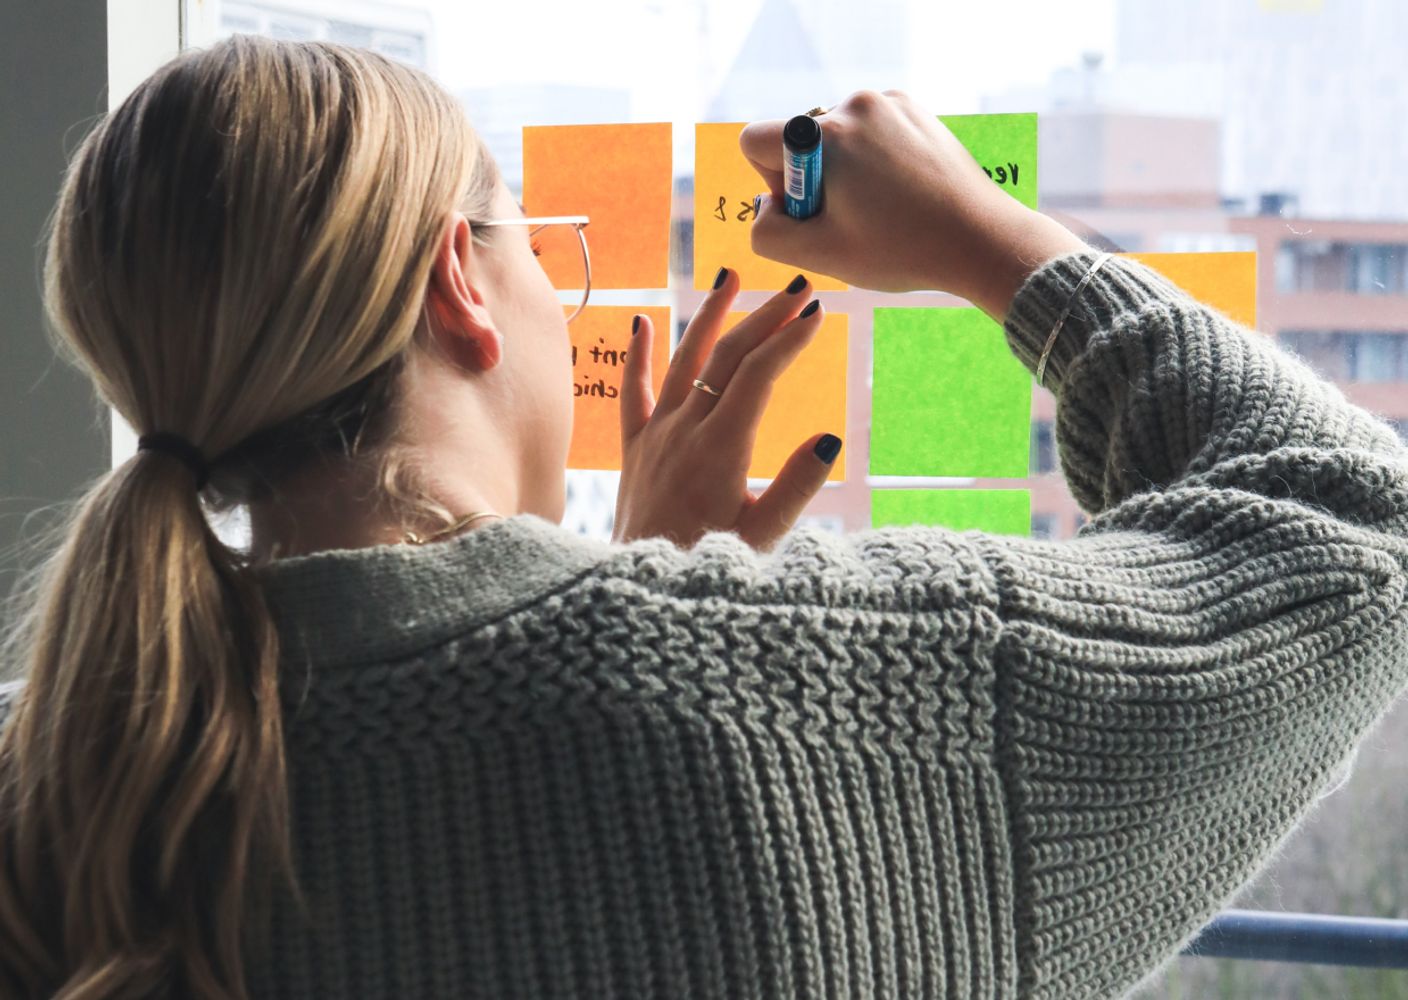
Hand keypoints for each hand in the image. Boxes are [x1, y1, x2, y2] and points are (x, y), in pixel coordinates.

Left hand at [613, 269, 840, 549]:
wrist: (638, 591)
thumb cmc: (705, 568)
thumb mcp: (763, 538)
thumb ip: (795, 488)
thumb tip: (830, 438)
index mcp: (720, 449)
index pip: (757, 375)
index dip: (788, 340)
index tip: (817, 313)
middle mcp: (684, 431)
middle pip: (726, 357)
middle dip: (764, 317)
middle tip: (799, 288)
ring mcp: (655, 436)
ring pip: (683, 361)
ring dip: (709, 316)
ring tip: (731, 276)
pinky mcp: (634, 450)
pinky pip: (633, 393)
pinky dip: (638, 355)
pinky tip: (642, 322)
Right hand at [740, 90, 1086, 318]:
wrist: (980, 240)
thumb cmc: (901, 250)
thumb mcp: (820, 255)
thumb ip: (767, 233)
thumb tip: (764, 207)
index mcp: (824, 135)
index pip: (757, 141)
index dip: (772, 182)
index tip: (811, 208)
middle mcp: (854, 105)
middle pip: (800, 142)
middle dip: (814, 180)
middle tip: (854, 217)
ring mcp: (889, 103)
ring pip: (837, 138)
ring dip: (846, 171)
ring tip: (884, 208)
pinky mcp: (915, 110)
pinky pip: (871, 132)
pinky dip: (875, 161)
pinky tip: (903, 192)